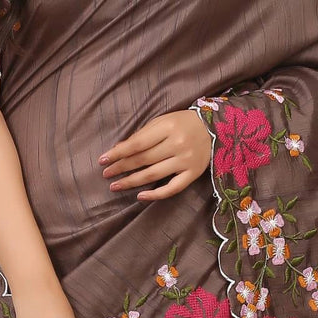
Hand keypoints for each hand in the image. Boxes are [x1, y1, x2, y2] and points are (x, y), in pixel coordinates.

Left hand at [97, 109, 212, 200]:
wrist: (215, 127)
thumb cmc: (183, 123)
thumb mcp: (162, 121)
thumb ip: (142, 135)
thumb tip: (118, 149)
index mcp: (168, 127)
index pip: (137, 144)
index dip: (118, 153)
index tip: (103, 160)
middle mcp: (177, 144)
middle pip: (143, 160)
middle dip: (121, 168)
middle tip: (106, 174)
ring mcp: (186, 160)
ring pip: (154, 174)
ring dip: (132, 182)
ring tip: (116, 186)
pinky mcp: (194, 174)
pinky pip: (173, 188)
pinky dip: (156, 194)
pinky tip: (140, 196)